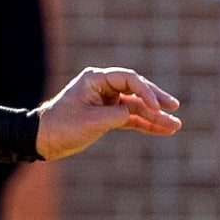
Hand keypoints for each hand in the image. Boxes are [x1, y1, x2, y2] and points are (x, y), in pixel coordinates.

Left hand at [35, 68, 181, 160]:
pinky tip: (163, 130)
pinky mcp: (108, 116)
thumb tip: (136, 112)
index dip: (145, 92)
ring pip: (137, 106)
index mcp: (96, 79)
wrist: (43, 140)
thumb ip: (117, 115)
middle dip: (156, 100)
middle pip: (137, 90)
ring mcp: (107, 101)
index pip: (129, 79)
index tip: (156, 107)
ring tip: (176, 126)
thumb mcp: (92, 122)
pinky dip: (145, 125)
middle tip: (174, 107)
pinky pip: (131, 118)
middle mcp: (104, 86)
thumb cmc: (62, 127)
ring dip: (155, 117)